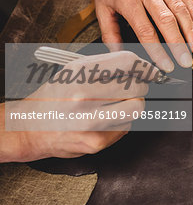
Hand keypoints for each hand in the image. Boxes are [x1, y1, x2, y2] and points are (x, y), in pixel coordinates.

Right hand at [0, 51, 151, 161]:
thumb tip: (140, 67)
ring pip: (137, 108)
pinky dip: (122, 122)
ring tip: (119, 104)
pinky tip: (106, 119)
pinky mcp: (96, 142)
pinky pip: (127, 127)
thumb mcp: (74, 70)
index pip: (127, 62)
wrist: (30, 127)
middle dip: (140, 86)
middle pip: (137, 87)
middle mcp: (84, 95)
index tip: (151, 71)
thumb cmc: (56, 96)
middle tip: (133, 88)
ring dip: (133, 104)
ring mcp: (90, 120)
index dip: (145, 66)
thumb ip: (107, 65)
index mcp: (80, 72)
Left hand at [92, 0, 192, 71]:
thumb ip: (110, 33)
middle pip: (167, 20)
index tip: (166, 65)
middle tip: (187, 61)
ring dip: (190, 31)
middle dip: (179, 44)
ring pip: (180, 9)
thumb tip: (119, 54)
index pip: (145, 30)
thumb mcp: (101, 8)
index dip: (158, 50)